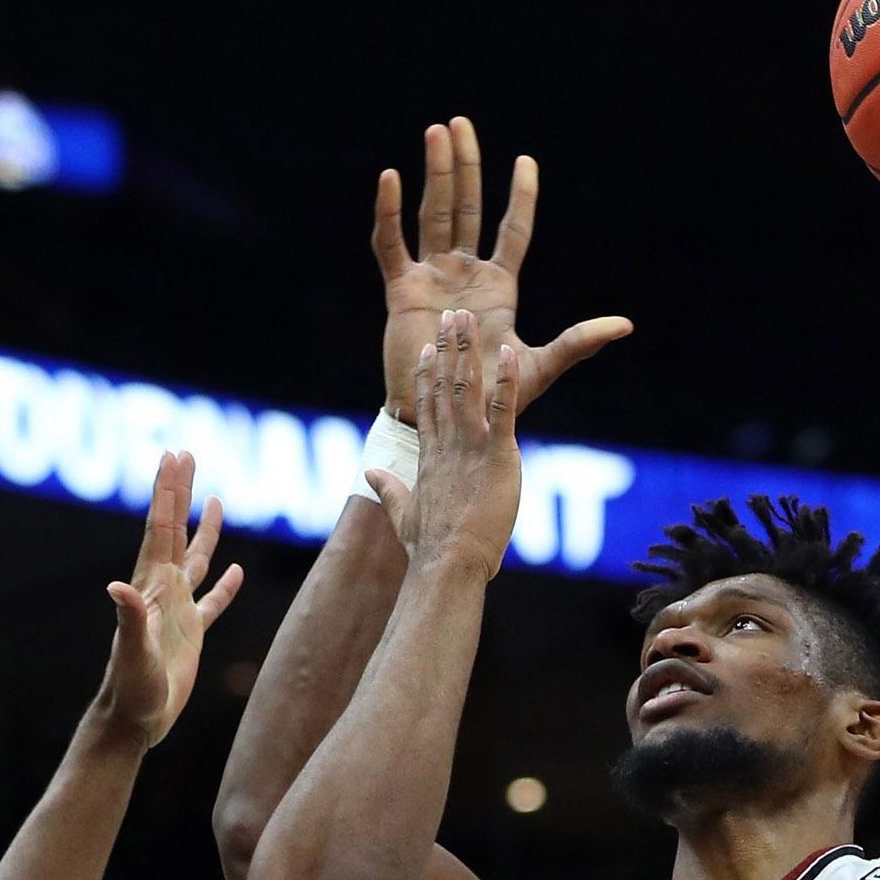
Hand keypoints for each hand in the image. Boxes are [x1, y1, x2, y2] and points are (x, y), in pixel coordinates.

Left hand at [101, 450, 245, 746]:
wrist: (134, 721)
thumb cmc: (131, 690)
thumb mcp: (132, 654)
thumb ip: (130, 619)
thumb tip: (119, 586)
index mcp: (152, 587)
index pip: (161, 529)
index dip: (168, 492)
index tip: (173, 457)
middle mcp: (164, 591)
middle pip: (175, 530)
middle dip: (180, 493)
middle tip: (185, 455)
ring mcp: (179, 611)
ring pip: (196, 559)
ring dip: (204, 530)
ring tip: (214, 499)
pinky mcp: (191, 635)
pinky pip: (213, 602)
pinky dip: (225, 584)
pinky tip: (236, 571)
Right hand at [364, 310, 521, 573]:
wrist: (447, 564)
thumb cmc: (428, 548)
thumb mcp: (403, 514)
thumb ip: (388, 490)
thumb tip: (369, 476)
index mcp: (430, 456)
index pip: (426, 406)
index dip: (427, 375)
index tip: (428, 348)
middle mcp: (447, 443)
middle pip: (445, 385)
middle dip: (449, 347)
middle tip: (453, 315)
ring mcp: (469, 446)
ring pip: (467, 387)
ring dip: (469, 350)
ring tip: (470, 318)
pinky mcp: (496, 454)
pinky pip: (503, 409)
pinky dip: (506, 379)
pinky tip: (510, 352)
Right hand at [374, 116, 631, 423]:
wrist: (443, 420)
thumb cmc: (491, 398)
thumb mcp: (540, 365)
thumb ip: (578, 342)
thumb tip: (626, 326)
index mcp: (499, 286)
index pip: (513, 229)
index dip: (520, 196)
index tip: (526, 161)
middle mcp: (463, 274)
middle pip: (465, 207)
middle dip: (463, 165)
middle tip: (459, 123)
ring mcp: (430, 278)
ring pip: (432, 214)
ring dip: (434, 172)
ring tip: (436, 131)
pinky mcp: (400, 292)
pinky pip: (391, 244)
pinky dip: (389, 212)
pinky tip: (391, 177)